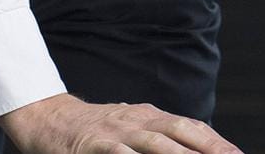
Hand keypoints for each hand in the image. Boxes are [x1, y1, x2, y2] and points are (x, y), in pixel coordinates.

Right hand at [0, 93, 242, 153]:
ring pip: (154, 144)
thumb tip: (196, 147)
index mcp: (149, 116)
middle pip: (180, 132)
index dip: (216, 141)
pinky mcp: (93, 145)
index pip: (190, 127)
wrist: (48, 119)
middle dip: (209, 147)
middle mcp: (136, 120)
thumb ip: (159, 137)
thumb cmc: (96, 130)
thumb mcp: (130, 127)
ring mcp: (115, 132)